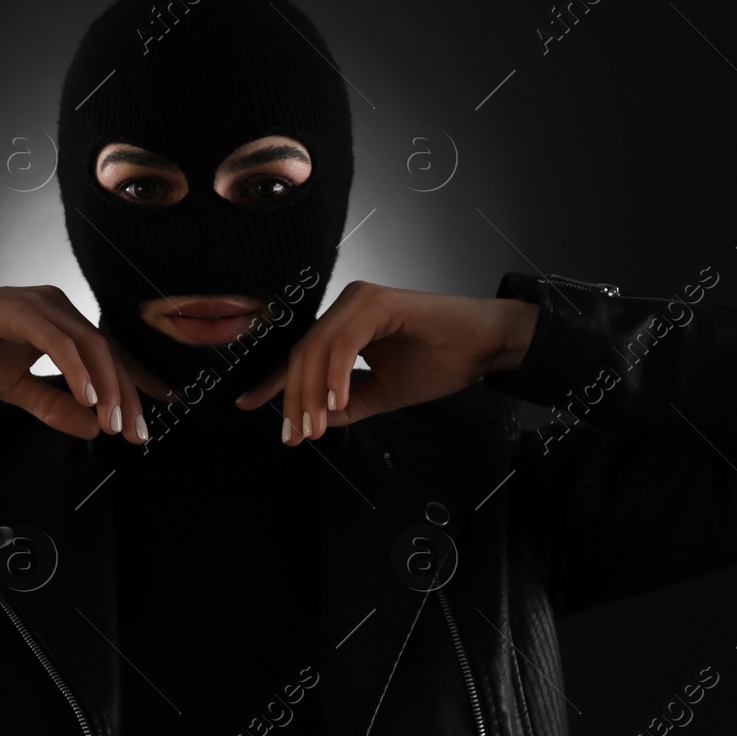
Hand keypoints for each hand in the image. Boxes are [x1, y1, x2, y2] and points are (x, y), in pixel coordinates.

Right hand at [0, 278, 171, 443]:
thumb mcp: (16, 389)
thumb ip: (54, 406)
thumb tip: (94, 429)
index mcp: (61, 324)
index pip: (110, 353)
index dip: (139, 379)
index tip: (163, 405)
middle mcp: (59, 309)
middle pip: (109, 352)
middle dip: (129, 395)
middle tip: (138, 434)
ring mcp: (43, 306)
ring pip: (92, 346)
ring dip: (108, 388)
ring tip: (114, 424)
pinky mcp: (22, 310)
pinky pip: (60, 342)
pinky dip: (77, 370)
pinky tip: (88, 398)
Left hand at [233, 281, 538, 444]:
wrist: (486, 345)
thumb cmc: (444, 359)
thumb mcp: (384, 391)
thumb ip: (348, 404)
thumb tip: (314, 419)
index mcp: (345, 324)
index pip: (300, 355)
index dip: (273, 383)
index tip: (250, 406)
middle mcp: (347, 306)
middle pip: (302, 354)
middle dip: (293, 398)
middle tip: (294, 434)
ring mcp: (360, 301)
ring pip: (317, 349)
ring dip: (311, 393)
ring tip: (314, 427)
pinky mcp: (378, 303)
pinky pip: (344, 343)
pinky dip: (336, 375)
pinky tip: (337, 403)